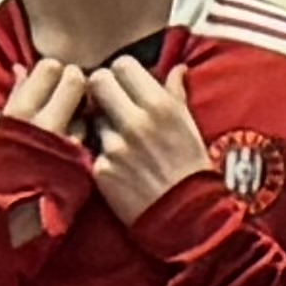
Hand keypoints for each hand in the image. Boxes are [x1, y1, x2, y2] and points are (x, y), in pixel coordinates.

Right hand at [0, 59, 95, 247]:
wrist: (12, 219)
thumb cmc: (4, 171)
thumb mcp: (2, 130)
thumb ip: (17, 97)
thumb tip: (21, 67)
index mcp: (18, 111)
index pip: (50, 68)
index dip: (59, 72)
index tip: (59, 79)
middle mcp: (43, 125)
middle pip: (75, 82)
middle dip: (80, 84)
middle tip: (78, 94)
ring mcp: (66, 146)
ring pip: (89, 109)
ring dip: (89, 110)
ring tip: (78, 122)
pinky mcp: (84, 167)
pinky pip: (96, 139)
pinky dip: (95, 135)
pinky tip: (88, 142)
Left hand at [80, 53, 213, 226]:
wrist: (190, 220)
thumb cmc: (193, 171)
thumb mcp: (191, 128)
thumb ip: (176, 94)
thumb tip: (176, 68)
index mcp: (161, 106)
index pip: (122, 65)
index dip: (122, 74)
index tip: (126, 86)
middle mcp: (136, 122)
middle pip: (98, 81)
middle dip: (102, 90)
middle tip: (112, 104)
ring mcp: (116, 147)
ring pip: (92, 118)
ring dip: (102, 125)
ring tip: (123, 143)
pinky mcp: (102, 171)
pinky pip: (94, 150)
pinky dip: (104, 156)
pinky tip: (121, 167)